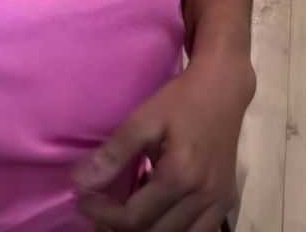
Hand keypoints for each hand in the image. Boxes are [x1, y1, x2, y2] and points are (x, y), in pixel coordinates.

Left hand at [73, 52, 254, 230]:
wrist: (223, 88)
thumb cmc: (181, 100)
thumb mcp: (143, 119)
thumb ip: (114, 153)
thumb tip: (78, 182)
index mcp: (180, 176)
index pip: (133, 218)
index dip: (102, 214)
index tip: (83, 199)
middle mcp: (203, 198)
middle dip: (120, 228)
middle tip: (101, 209)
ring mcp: (219, 204)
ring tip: (125, 216)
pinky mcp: (226, 203)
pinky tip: (156, 215)